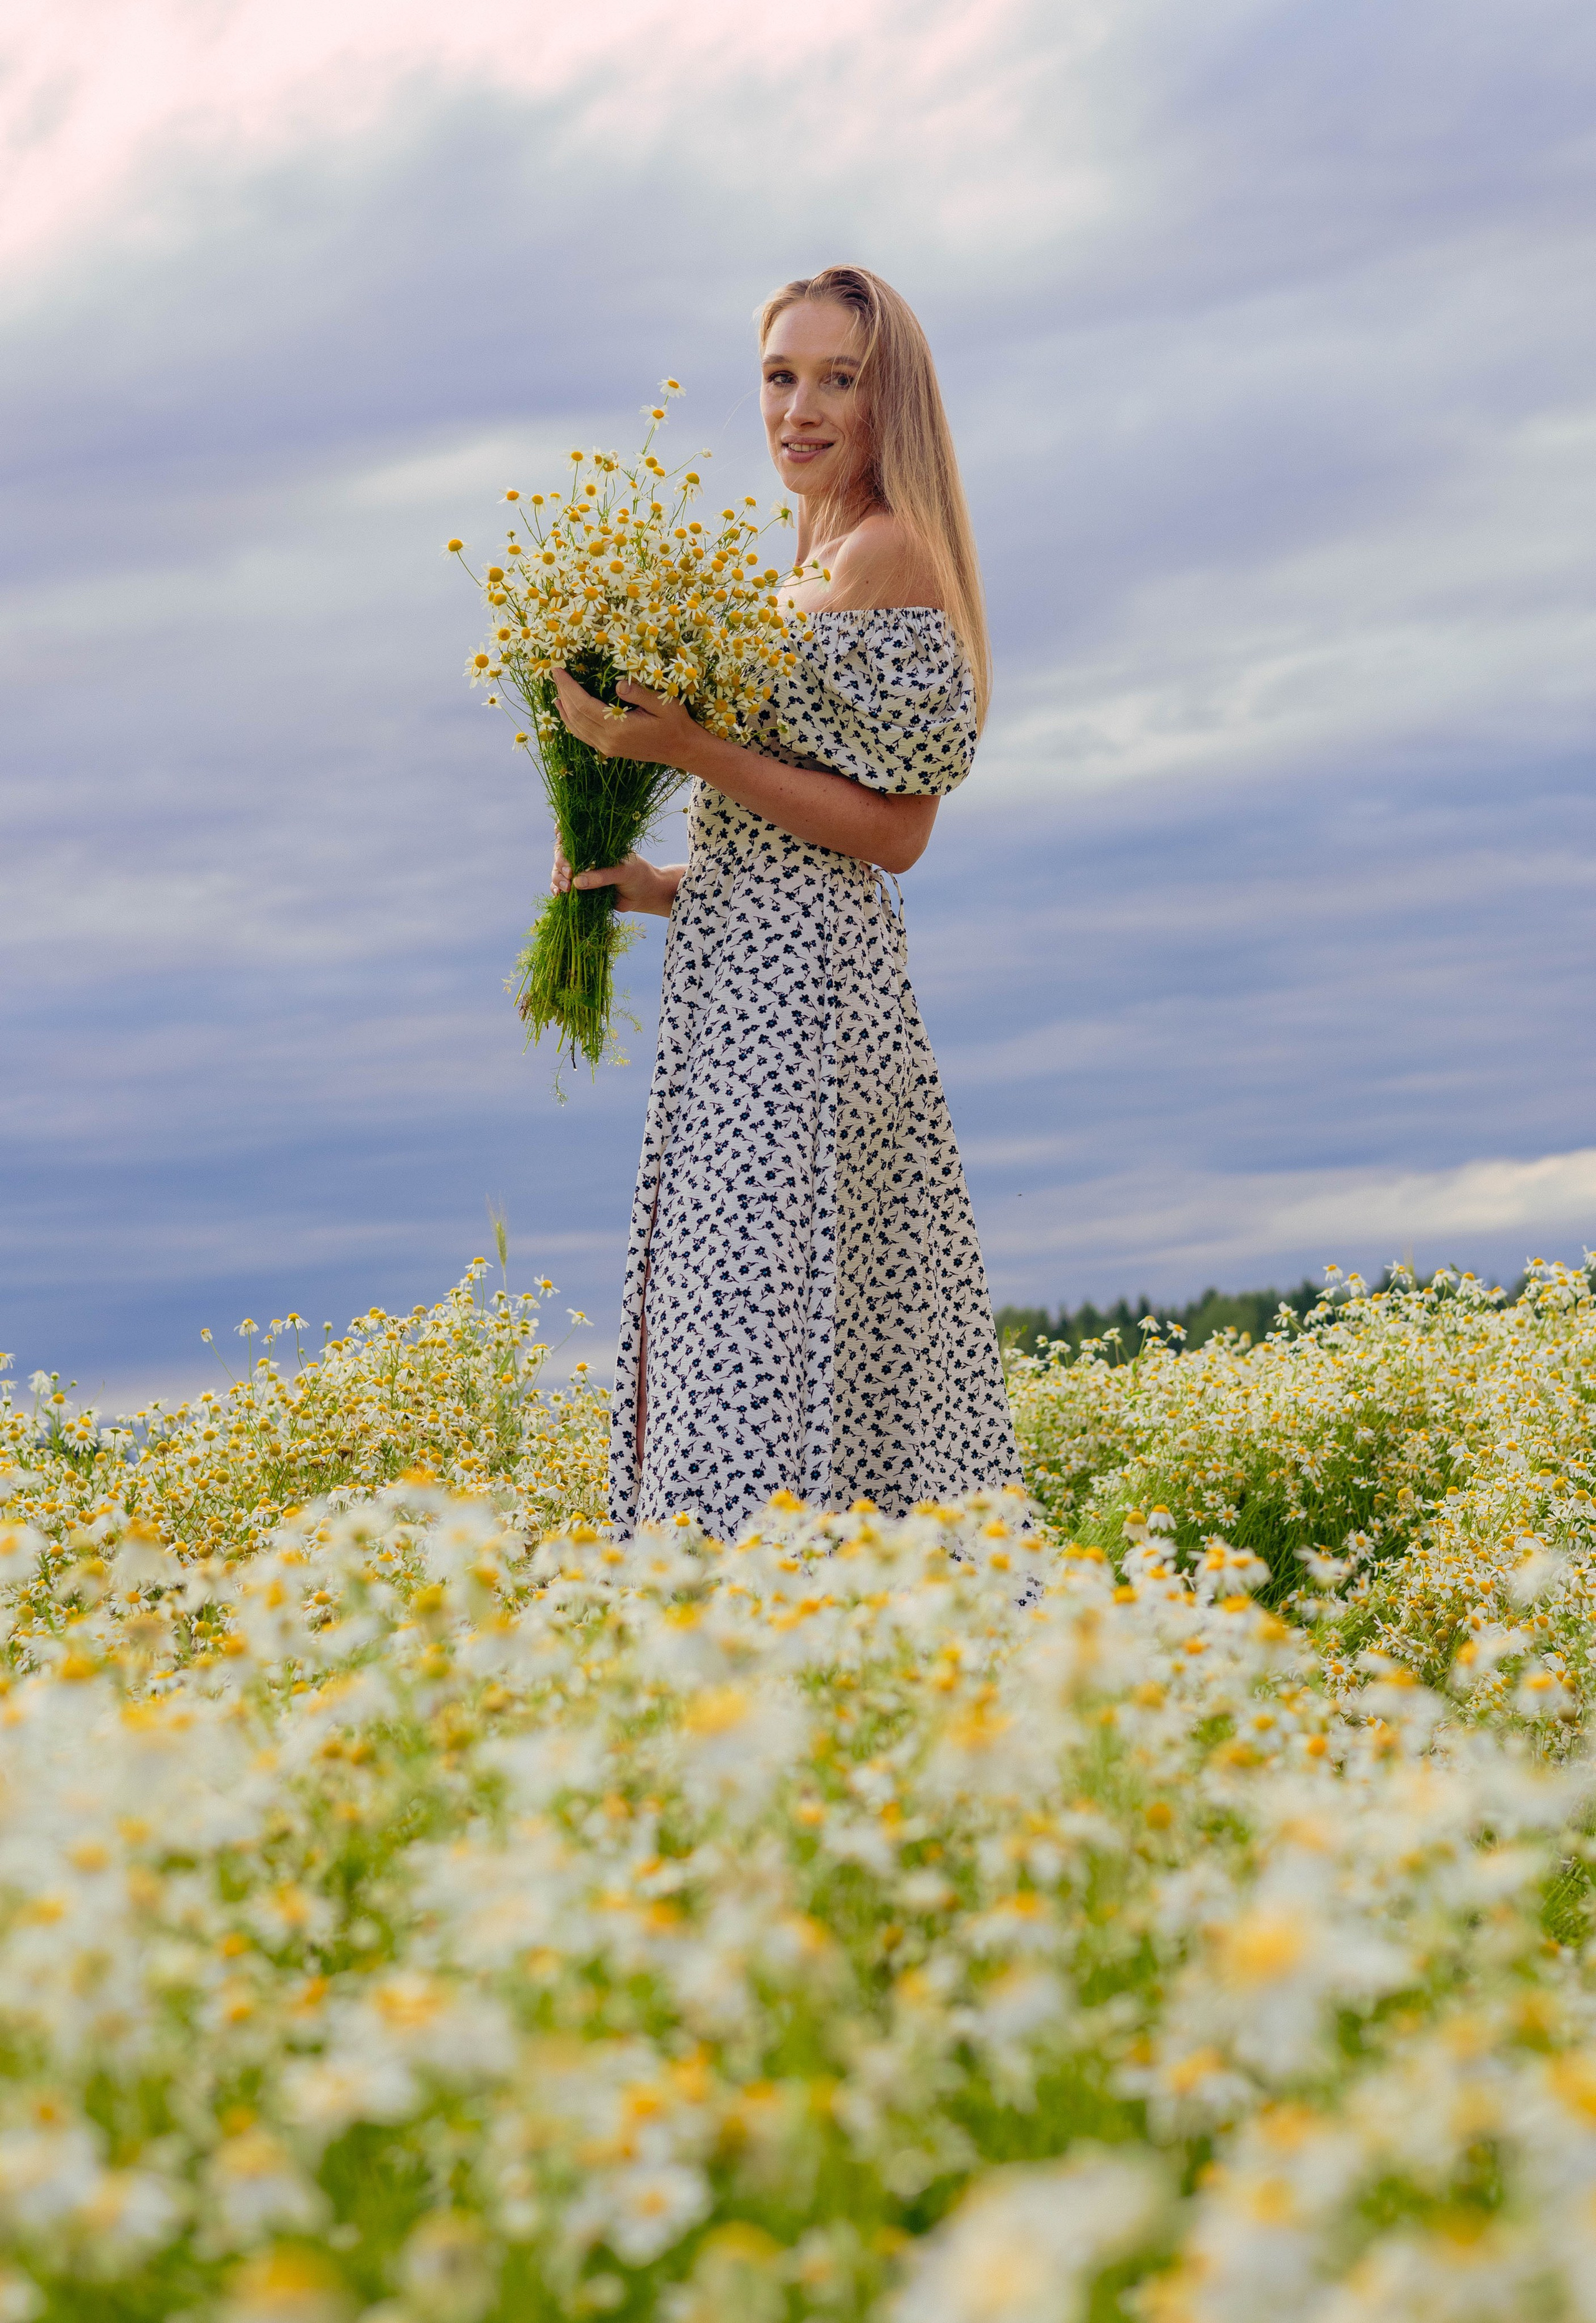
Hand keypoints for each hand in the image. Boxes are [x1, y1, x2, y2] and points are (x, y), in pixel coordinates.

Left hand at [550, 670, 703, 770]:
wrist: (682, 749)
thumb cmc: (675, 724)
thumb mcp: (663, 703)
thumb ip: (639, 693)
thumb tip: (617, 683)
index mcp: (618, 728)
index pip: (583, 705)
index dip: (568, 687)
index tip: (559, 670)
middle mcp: (608, 741)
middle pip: (576, 715)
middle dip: (563, 693)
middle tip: (555, 673)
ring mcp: (607, 747)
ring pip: (576, 727)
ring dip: (564, 709)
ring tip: (556, 691)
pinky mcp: (609, 749)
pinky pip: (583, 735)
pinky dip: (571, 722)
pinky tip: (566, 712)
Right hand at [550, 844, 681, 917]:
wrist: (644, 895)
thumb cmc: (638, 876)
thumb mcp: (623, 872)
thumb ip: (602, 876)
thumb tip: (576, 882)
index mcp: (595, 843)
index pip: (573, 832)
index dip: (561, 832)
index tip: (560, 837)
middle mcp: (585, 855)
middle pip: (561, 853)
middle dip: (560, 862)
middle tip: (569, 873)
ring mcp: (581, 872)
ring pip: (558, 871)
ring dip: (557, 878)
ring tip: (566, 889)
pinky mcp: (580, 889)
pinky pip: (562, 888)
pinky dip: (557, 891)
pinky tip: (559, 895)